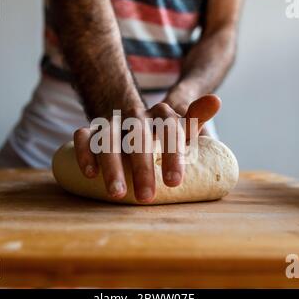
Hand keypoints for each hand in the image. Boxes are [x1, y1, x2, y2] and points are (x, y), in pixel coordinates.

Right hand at [73, 95, 220, 202]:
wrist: (134, 120)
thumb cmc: (163, 134)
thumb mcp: (181, 128)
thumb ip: (195, 118)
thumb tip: (215, 100)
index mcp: (161, 115)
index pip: (169, 130)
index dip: (172, 156)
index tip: (174, 183)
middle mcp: (136, 115)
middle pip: (138, 137)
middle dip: (142, 168)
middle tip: (146, 198)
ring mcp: (112, 122)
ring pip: (108, 138)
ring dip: (112, 166)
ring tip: (117, 194)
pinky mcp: (91, 130)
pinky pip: (82, 137)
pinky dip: (84, 153)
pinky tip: (90, 174)